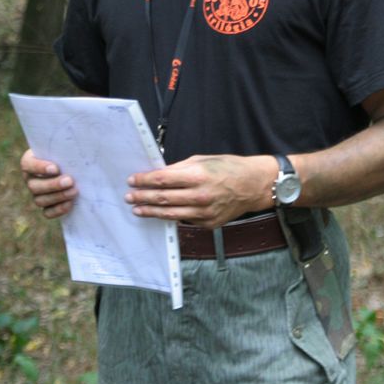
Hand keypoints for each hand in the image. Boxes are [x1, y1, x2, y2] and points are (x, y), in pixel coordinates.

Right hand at [20, 149, 77, 218]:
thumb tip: (80, 139)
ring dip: (58, 197)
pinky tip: (70, 204)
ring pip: (40, 200)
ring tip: (74, 191)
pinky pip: (47, 212)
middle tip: (70, 180)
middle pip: (34, 186)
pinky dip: (58, 210)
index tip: (56, 168)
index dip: (40, 167)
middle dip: (53, 185)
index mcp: (30, 161)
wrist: (75, 163)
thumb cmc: (69, 149)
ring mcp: (37, 194)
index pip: (28, 164)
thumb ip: (67, 144)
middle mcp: (30, 179)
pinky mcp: (46, 206)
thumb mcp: (65, 144)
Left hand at [124, 154, 276, 227]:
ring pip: (170, 214)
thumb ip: (179, 168)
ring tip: (137, 209)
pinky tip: (159, 214)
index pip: (162, 179)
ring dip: (151, 211)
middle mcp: (200, 196)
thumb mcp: (202, 160)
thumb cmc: (229, 168)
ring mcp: (204, 212)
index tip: (132, 180)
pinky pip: (184, 220)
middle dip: (142, 197)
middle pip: (163, 198)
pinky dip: (170, 216)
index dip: (144, 180)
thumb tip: (159, 174)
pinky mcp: (208, 223)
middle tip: (129, 196)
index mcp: (197, 175)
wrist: (253, 185)